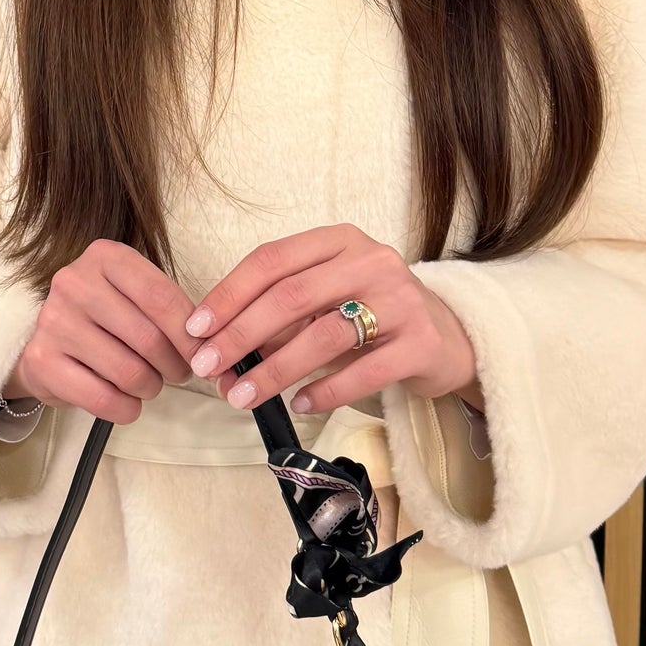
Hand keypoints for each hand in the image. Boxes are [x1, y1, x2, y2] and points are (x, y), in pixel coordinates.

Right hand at [7, 239, 198, 424]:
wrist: (46, 339)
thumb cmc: (103, 316)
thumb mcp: (133, 294)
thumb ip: (168, 310)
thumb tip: (206, 346)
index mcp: (104, 257)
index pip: (160, 297)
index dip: (190, 333)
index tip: (204, 352)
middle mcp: (74, 283)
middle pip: (148, 337)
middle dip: (175, 365)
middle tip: (178, 373)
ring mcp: (54, 322)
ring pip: (129, 372)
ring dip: (151, 387)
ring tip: (150, 383)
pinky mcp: (42, 362)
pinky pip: (103, 398)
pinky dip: (126, 408)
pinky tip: (128, 401)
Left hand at [183, 224, 482, 417]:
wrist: (450, 337)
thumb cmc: (374, 314)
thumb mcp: (329, 298)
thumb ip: (281, 315)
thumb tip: (218, 349)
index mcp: (339, 241)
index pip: (272, 259)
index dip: (228, 294)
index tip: (195, 329)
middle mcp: (372, 261)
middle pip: (292, 296)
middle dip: (241, 334)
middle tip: (209, 368)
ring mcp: (402, 301)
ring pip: (324, 334)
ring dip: (276, 369)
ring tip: (244, 396)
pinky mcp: (421, 343)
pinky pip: (363, 371)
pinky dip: (325, 391)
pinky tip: (300, 404)